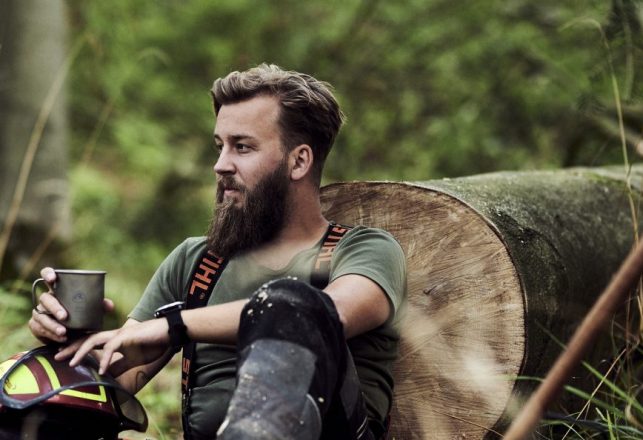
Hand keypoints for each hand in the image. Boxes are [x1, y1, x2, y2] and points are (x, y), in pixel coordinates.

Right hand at [28, 267, 114, 342]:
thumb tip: (110, 306)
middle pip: (45, 298)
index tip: (51, 278)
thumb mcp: (90, 309)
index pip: (48, 275)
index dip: (48, 274)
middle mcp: (47, 299)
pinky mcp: (35, 325)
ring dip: (52, 325)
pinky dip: (50, 334)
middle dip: (54, 307)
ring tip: (64, 332)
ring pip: (41, 316)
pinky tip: (61, 339)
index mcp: (58, 289)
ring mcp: (39, 311)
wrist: (70, 334)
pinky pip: (39, 329)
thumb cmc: (80, 315)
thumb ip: (99, 305)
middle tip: (64, 316)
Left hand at [55, 318, 170, 375]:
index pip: (90, 342)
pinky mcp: (127, 336)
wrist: (170, 333)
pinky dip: (105, 359)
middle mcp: (114, 334)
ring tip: (72, 363)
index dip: (76, 348)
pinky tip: (101, 369)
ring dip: (81, 351)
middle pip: (87, 339)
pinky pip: (111, 347)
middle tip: (57, 357)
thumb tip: (105, 375)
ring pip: (94, 340)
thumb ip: (119, 365)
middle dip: (71, 347)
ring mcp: (120, 334)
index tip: (63, 357)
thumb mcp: (133, 359)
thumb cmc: (154, 343)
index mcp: (114, 339)